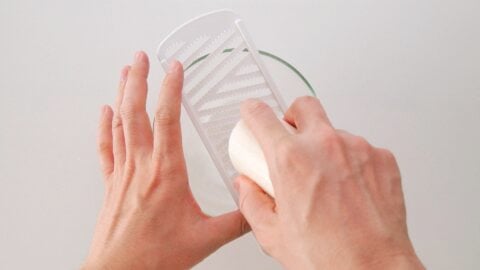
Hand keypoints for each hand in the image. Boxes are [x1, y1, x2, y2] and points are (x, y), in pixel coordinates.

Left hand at [84, 52, 246, 269]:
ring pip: (120, 123)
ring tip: (126, 73)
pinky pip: (106, 146)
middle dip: (138, 79)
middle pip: (136, 111)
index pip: (168, 119)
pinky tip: (105, 112)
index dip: (171, 88)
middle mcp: (141, 166)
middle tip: (141, 57)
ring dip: (122, 94)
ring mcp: (123, 173)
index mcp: (166, 172)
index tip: (175, 68)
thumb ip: (237, 221)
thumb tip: (258, 209)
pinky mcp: (112, 184)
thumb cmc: (154, 257)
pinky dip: (105, 125)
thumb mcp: (206, 238)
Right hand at [235, 97, 423, 269]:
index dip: (252, 111)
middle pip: (304, 106)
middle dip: (293, 116)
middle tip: (291, 137)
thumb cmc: (329, 258)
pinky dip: (352, 161)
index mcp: (291, 160)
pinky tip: (349, 187)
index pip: (263, 117)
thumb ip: (252, 202)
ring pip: (334, 131)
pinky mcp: (382, 158)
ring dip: (325, 146)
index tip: (252, 112)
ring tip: (325, 179)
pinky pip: (361, 148)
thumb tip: (246, 186)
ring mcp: (358, 148)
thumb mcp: (273, 234)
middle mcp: (325, 146)